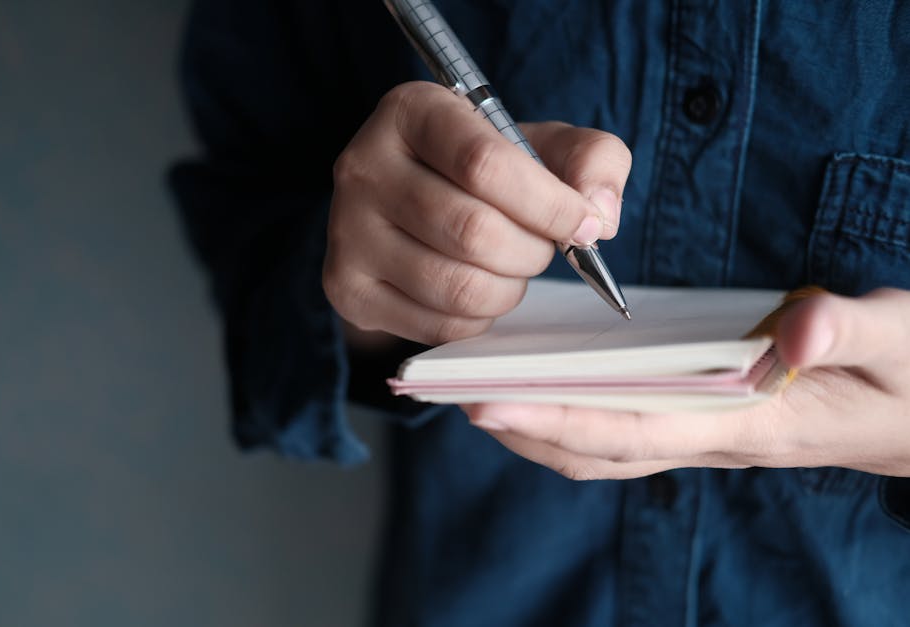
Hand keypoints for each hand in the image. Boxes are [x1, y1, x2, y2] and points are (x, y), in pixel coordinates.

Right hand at [323, 81, 630, 345]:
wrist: (419, 201)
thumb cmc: (488, 171)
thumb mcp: (544, 144)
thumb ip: (592, 160)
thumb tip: (597, 216)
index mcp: (411, 112)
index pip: (484, 165)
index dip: (548, 205)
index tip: (583, 224)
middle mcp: (363, 168)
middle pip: (472, 232)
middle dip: (532, 252)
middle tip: (543, 247)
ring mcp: (346, 233)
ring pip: (457, 287)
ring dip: (509, 289)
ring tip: (511, 267)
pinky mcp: (348, 289)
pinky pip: (439, 326)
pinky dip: (480, 318)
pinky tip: (479, 288)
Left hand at [464, 288, 909, 478]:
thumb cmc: (907, 378)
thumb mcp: (900, 343)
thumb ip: (852, 330)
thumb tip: (800, 327)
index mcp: (749, 422)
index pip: (633, 429)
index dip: (557, 419)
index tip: (487, 401)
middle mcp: (712, 437)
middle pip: (597, 447)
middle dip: (521, 426)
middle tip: (450, 395)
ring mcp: (703, 434)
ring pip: (602, 447)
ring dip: (537, 427)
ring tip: (477, 393)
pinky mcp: (702, 420)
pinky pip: (622, 430)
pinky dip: (574, 418)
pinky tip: (545, 388)